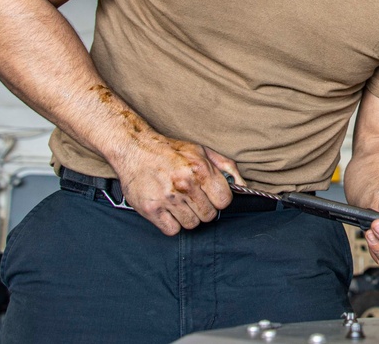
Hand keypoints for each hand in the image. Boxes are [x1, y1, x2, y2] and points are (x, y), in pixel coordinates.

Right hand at [112, 135, 240, 235]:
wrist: (135, 149)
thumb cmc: (171, 151)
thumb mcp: (202, 151)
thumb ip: (226, 167)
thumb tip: (243, 185)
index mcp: (200, 170)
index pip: (224, 201)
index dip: (219, 200)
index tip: (211, 196)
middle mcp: (185, 185)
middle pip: (209, 215)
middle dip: (204, 208)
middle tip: (193, 198)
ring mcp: (167, 198)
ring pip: (192, 224)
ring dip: (188, 216)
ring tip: (180, 203)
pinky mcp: (151, 209)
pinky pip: (172, 230)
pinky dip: (172, 224)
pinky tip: (169, 210)